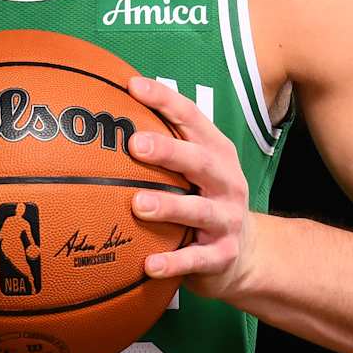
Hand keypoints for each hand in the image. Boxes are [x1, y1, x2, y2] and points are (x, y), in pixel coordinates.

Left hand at [124, 74, 258, 302]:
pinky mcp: (223, 255)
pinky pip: (197, 259)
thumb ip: (164, 145)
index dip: (165, 100)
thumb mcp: (195, 169)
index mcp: (217, 152)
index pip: (192, 118)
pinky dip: (174, 263)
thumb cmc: (204, 199)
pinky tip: (149, 265)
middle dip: (169, 151)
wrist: (247, 254)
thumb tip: (105, 112)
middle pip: (199, 161)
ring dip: (169, 207)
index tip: (133, 86)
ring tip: (137, 205)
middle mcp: (226, 181)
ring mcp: (227, 218)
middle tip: (134, 144)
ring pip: (199, 211)